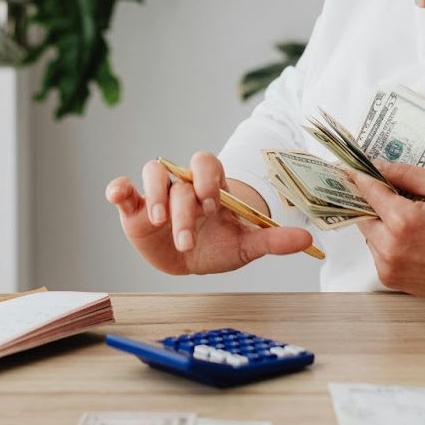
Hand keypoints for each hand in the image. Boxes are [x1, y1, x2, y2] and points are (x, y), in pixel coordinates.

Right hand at [104, 151, 312, 274]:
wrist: (193, 260)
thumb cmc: (220, 245)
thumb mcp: (246, 245)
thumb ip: (272, 240)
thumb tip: (306, 239)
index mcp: (211, 186)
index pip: (208, 164)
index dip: (207, 178)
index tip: (211, 203)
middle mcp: (183, 185)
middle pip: (180, 179)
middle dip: (183, 209)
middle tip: (187, 238)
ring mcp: (158, 194)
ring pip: (152, 174)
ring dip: (154, 195)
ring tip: (158, 222)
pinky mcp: (135, 208)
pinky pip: (123, 190)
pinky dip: (118, 189)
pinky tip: (118, 196)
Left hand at [348, 163, 424, 305]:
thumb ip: (407, 173)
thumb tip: (378, 167)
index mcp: (403, 220)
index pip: (368, 190)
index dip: (358, 176)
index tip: (348, 167)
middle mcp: (389, 246)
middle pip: (362, 213)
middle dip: (372, 201)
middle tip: (388, 194)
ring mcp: (387, 266)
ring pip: (368, 233)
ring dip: (380, 223)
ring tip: (410, 222)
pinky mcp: (389, 279)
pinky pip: (377, 252)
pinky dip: (386, 242)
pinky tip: (411, 241)